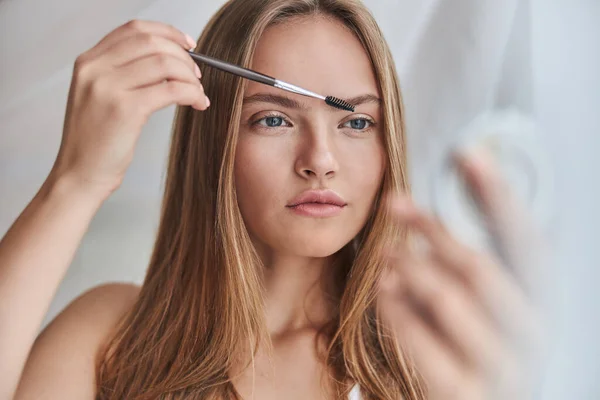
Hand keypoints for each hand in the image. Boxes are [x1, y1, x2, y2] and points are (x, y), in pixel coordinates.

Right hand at [49, 19, 209, 197]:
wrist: (79, 175)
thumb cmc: (94, 142)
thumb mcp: (98, 96)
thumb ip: (121, 73)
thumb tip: (166, 60)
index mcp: (88, 62)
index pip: (133, 29)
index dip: (167, 32)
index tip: (187, 44)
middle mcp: (95, 69)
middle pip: (151, 43)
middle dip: (182, 56)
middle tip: (196, 74)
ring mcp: (109, 88)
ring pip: (165, 64)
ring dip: (190, 77)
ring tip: (197, 92)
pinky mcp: (126, 110)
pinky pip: (171, 90)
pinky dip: (191, 93)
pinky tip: (197, 103)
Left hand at [379, 149, 544, 399]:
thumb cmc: (475, 344)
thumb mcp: (485, 304)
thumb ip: (471, 265)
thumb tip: (442, 209)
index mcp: (541, 302)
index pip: (525, 239)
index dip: (497, 194)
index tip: (468, 155)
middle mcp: (530, 333)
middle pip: (479, 266)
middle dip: (433, 227)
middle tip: (396, 203)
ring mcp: (501, 367)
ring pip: (448, 299)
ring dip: (411, 265)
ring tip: (387, 251)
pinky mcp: (463, 393)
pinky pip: (422, 343)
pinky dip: (398, 309)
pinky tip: (384, 288)